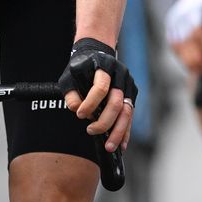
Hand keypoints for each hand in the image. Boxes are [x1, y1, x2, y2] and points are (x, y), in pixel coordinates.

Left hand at [58, 38, 137, 152]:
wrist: (97, 53)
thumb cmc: (80, 68)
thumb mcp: (69, 77)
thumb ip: (70, 94)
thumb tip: (76, 111)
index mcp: (104, 67)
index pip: (101, 87)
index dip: (91, 103)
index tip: (79, 115)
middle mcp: (120, 75)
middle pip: (117, 102)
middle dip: (105, 121)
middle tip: (91, 131)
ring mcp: (128, 85)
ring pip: (127, 111)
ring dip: (118, 131)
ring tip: (110, 147)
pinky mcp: (132, 94)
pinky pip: (130, 115)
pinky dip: (125, 130)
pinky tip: (122, 144)